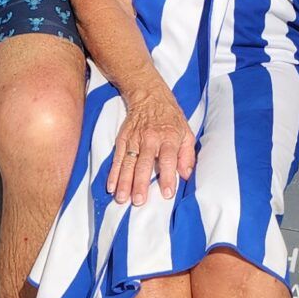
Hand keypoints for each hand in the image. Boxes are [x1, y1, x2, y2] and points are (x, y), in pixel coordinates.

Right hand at [109, 90, 197, 204]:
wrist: (149, 96)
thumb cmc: (171, 118)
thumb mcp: (186, 132)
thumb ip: (187, 155)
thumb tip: (185, 175)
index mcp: (169, 138)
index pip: (169, 160)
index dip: (167, 177)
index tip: (166, 194)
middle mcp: (151, 139)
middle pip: (144, 163)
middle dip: (141, 183)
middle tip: (139, 201)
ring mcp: (135, 139)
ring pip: (128, 163)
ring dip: (124, 182)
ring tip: (122, 199)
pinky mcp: (123, 139)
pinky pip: (117, 158)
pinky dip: (113, 173)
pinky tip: (111, 186)